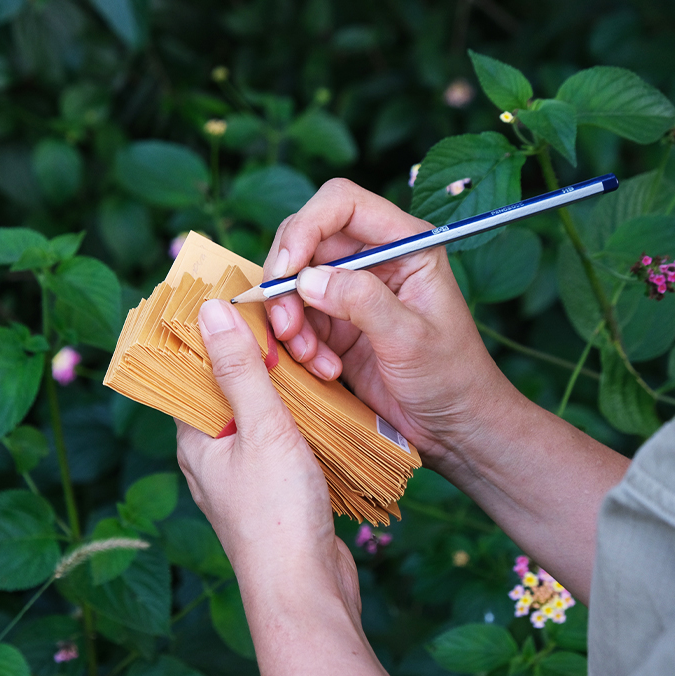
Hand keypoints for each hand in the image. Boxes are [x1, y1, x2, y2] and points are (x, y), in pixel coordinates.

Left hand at [176, 298, 383, 674]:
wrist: (307, 589)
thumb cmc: (277, 514)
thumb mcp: (261, 428)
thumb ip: (238, 369)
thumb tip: (211, 311)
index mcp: (193, 440)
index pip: (190, 373)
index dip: (211, 336)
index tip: (237, 303)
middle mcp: (212, 457)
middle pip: (227, 391)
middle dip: (255, 359)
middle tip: (285, 325)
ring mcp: (243, 477)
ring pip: (259, 416)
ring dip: (283, 390)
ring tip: (310, 358)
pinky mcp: (274, 492)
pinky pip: (282, 442)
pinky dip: (299, 421)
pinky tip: (324, 404)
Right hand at [260, 179, 628, 602]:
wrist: (454, 428)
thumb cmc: (451, 378)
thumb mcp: (410, 338)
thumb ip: (361, 300)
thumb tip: (307, 279)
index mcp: (404, 244)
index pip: (341, 204)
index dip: (305, 227)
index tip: (286, 271)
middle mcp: (373, 258)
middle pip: (305, 241)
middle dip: (288, 283)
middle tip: (286, 326)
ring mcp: (351, 290)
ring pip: (293, 283)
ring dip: (291, 320)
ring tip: (311, 357)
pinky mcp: (335, 322)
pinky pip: (296, 318)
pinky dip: (297, 343)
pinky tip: (323, 369)